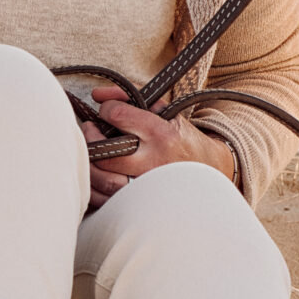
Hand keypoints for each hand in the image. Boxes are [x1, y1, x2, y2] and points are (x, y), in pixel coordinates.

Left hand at [80, 84, 238, 208]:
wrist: (209, 170)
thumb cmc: (182, 138)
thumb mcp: (165, 111)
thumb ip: (130, 97)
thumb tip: (97, 94)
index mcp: (162, 135)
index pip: (119, 116)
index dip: (107, 109)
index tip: (107, 111)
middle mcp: (153, 162)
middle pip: (106, 152)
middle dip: (91, 137)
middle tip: (91, 130)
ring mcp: (146, 187)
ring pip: (102, 179)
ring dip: (89, 163)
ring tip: (92, 151)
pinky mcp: (140, 204)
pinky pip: (105, 199)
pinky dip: (94, 185)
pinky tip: (96, 172)